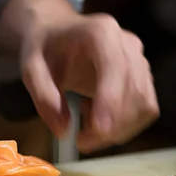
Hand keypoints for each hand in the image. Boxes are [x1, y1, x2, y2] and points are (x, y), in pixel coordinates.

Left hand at [0, 0, 158, 153]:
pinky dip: (124, 124)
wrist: (57, 33)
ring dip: (119, 129)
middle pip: (135, 90)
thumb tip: (63, 130)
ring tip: (84, 128)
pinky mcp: (142, 76)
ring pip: (144, 103)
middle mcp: (127, 43)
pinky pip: (144, 108)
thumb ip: (43, 96)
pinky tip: (94, 116)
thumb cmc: (44, 49)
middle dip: (112, 125)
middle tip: (81, 142)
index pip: (115, 67)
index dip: (111, 100)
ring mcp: (139, 59)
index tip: (98, 130)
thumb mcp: (30, 69)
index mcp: (100, 33)